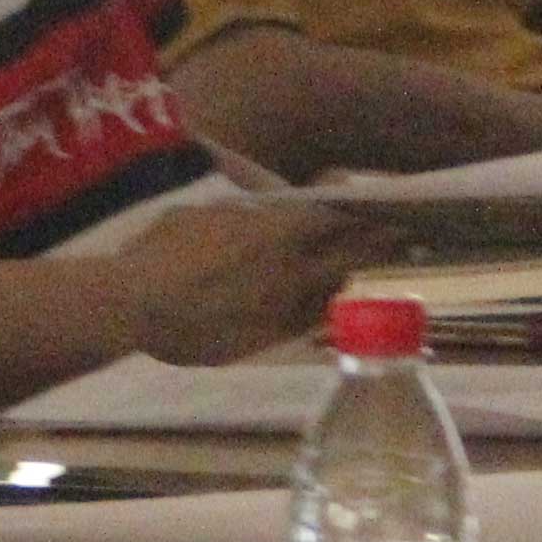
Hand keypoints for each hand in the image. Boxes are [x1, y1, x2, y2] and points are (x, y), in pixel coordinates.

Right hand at [95, 200, 388, 365]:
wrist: (137, 306)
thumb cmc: (167, 245)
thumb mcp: (212, 208)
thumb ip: (257, 206)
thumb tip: (286, 201)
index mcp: (280, 234)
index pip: (342, 220)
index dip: (373, 213)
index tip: (398, 205)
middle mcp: (293, 275)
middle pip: (352, 258)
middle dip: (379, 244)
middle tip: (404, 234)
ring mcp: (283, 312)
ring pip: (333, 291)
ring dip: (348, 273)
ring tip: (359, 260)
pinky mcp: (269, 340)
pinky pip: (307, 319)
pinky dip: (318, 303)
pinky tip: (319, 295)